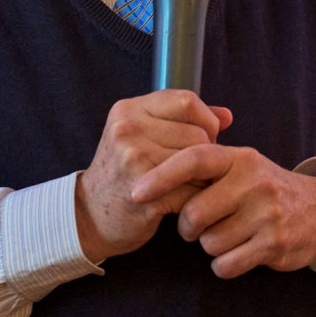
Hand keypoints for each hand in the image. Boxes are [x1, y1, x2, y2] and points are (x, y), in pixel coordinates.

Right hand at [75, 90, 232, 262]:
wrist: (89, 215)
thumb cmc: (123, 175)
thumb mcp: (141, 137)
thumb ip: (183, 122)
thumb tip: (227, 116)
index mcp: (129, 110)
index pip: (187, 101)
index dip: (205, 122)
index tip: (203, 140)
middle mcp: (128, 128)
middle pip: (198, 134)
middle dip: (205, 156)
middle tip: (193, 172)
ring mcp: (134, 158)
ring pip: (198, 162)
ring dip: (203, 180)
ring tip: (188, 187)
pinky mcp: (144, 189)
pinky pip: (192, 190)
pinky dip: (195, 201)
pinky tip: (182, 205)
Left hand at [130, 145, 315, 278]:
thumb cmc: (264, 188)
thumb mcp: (242, 164)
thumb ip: (204, 161)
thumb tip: (152, 155)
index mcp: (240, 159)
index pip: (195, 159)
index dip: (162, 176)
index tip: (136, 192)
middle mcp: (254, 183)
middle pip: (195, 213)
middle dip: (188, 226)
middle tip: (196, 225)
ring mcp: (267, 214)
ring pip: (209, 242)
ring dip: (210, 245)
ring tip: (227, 234)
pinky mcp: (274, 244)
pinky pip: (226, 264)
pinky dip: (224, 264)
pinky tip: (236, 252)